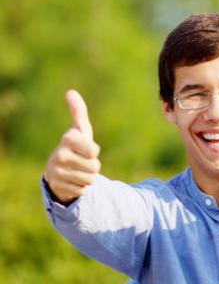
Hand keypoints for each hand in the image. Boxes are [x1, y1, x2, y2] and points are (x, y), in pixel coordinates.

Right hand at [44, 90, 100, 204]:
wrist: (58, 171)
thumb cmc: (75, 148)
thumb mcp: (80, 131)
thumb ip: (79, 113)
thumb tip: (70, 92)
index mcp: (67, 139)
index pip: (94, 151)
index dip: (93, 152)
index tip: (84, 149)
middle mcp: (59, 154)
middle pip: (95, 167)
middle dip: (93, 167)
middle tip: (81, 162)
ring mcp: (58, 172)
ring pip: (90, 180)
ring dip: (88, 178)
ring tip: (77, 171)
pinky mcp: (59, 187)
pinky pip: (83, 190)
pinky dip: (81, 188)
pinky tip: (72, 181)